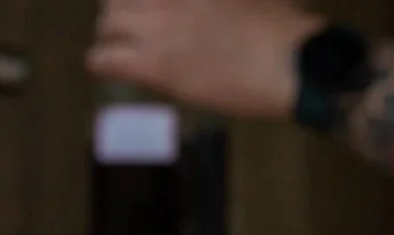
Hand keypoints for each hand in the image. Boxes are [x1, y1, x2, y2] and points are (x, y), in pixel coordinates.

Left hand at [88, 0, 325, 117]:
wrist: (291, 61)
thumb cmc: (285, 27)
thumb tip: (223, 5)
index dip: (141, 4)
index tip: (149, 11)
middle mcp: (164, 0)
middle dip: (119, 12)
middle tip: (128, 28)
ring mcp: (156, 26)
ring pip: (106, 24)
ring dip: (110, 35)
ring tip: (117, 49)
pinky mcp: (154, 64)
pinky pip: (106, 59)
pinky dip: (102, 63)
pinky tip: (107, 69)